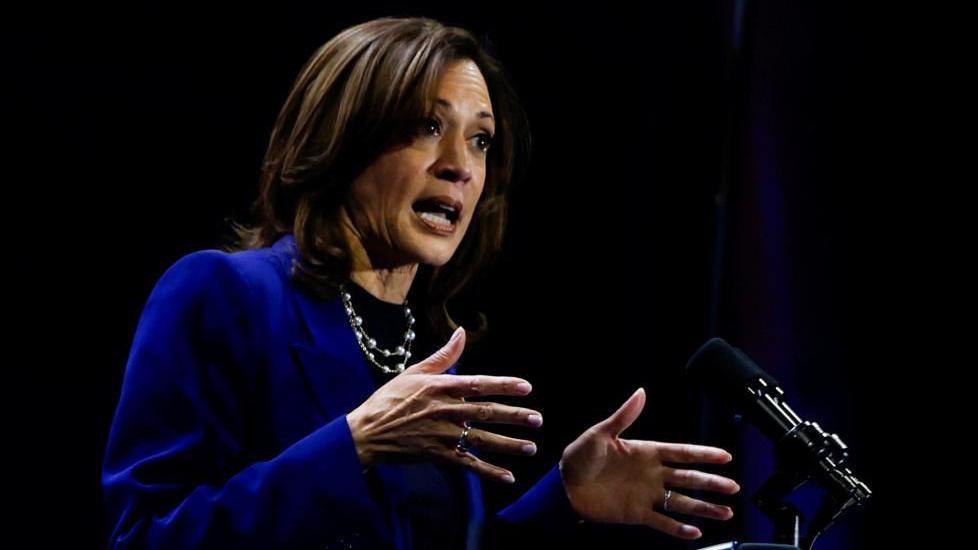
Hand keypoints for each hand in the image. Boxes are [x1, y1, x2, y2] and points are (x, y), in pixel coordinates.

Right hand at [346, 327, 542, 482]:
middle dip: (514, 417)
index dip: (504, 385)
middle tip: (537, 420)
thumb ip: (443, 355)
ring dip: (509, 444)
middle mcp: (446, 411)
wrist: (367, 432)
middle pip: (487, 413)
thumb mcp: (415, 372)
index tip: (526, 387)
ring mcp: (443, 435)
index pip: (479, 384)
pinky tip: (508, 476)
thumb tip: (461, 332)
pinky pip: (469, 465)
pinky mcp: (439, 455)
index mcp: (442, 388)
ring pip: (482, 439)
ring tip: (531, 446)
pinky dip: (489, 472)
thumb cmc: (390, 399)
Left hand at [559, 388, 739, 539]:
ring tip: (726, 512)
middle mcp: (652, 474)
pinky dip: (678, 528)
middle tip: (733, 487)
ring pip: (682, 502)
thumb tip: (641, 393)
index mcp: (646, 452)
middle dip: (711, 483)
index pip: (681, 452)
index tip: (726, 456)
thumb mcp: (601, 433)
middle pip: (689, 478)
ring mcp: (646, 495)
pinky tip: (695, 532)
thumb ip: (624, 416)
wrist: (563, 485)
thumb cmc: (580, 456)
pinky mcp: (636, 513)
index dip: (704, 454)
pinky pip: (662, 522)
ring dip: (703, 507)